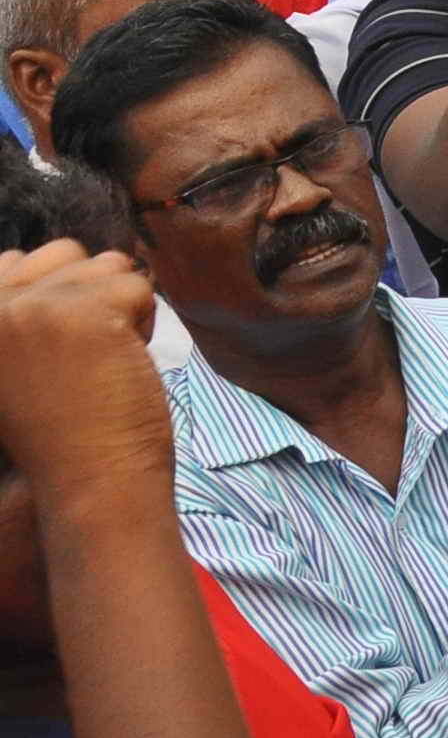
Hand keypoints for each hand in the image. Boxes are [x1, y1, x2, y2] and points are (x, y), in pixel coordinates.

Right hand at [0, 242, 170, 505]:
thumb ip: (15, 312)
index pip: (12, 262)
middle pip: (62, 253)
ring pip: (106, 264)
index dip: (56, 298)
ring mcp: (34, 306)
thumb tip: (26, 256)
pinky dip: (145, 322)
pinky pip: (138, 285)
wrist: (87, 484)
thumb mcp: (12, 360)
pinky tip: (123, 363)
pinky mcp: (84, 312)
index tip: (56, 351)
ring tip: (101, 361)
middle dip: (90, 295)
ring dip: (120, 307)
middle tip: (83, 357)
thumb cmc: (58, 426)